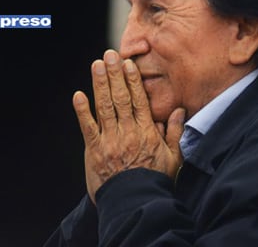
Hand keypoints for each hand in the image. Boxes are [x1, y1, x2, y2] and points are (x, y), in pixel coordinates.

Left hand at [74, 49, 184, 202]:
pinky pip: (87, 127)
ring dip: (100, 84)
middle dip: (114, 74)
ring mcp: (110, 140)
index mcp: (146, 131)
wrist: (135, 203)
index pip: (138, 99)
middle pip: (120, 98)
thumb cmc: (155, 180)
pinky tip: (78, 95)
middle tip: (109, 54)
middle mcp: (127, 131)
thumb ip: (176, 133)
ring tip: (96, 65)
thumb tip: (179, 111)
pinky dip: (82, 111)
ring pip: (104, 107)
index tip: (127, 64)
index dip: (132, 80)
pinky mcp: (94, 150)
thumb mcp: (173, 158)